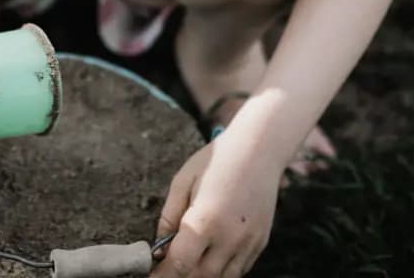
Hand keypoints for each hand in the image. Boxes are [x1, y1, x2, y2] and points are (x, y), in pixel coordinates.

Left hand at [153, 132, 280, 277]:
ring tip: (191, 259)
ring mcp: (248, 244)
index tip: (153, 274)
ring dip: (202, 275)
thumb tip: (159, 249)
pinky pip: (238, 270)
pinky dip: (222, 270)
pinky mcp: (260, 244)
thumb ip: (169, 216)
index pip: (179, 265)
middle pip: (199, 277)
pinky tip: (212, 254)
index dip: (163, 274)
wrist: (259, 149)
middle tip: (169, 265)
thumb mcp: (183, 180)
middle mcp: (229, 238)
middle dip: (180, 275)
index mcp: (206, 220)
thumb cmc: (217, 160)